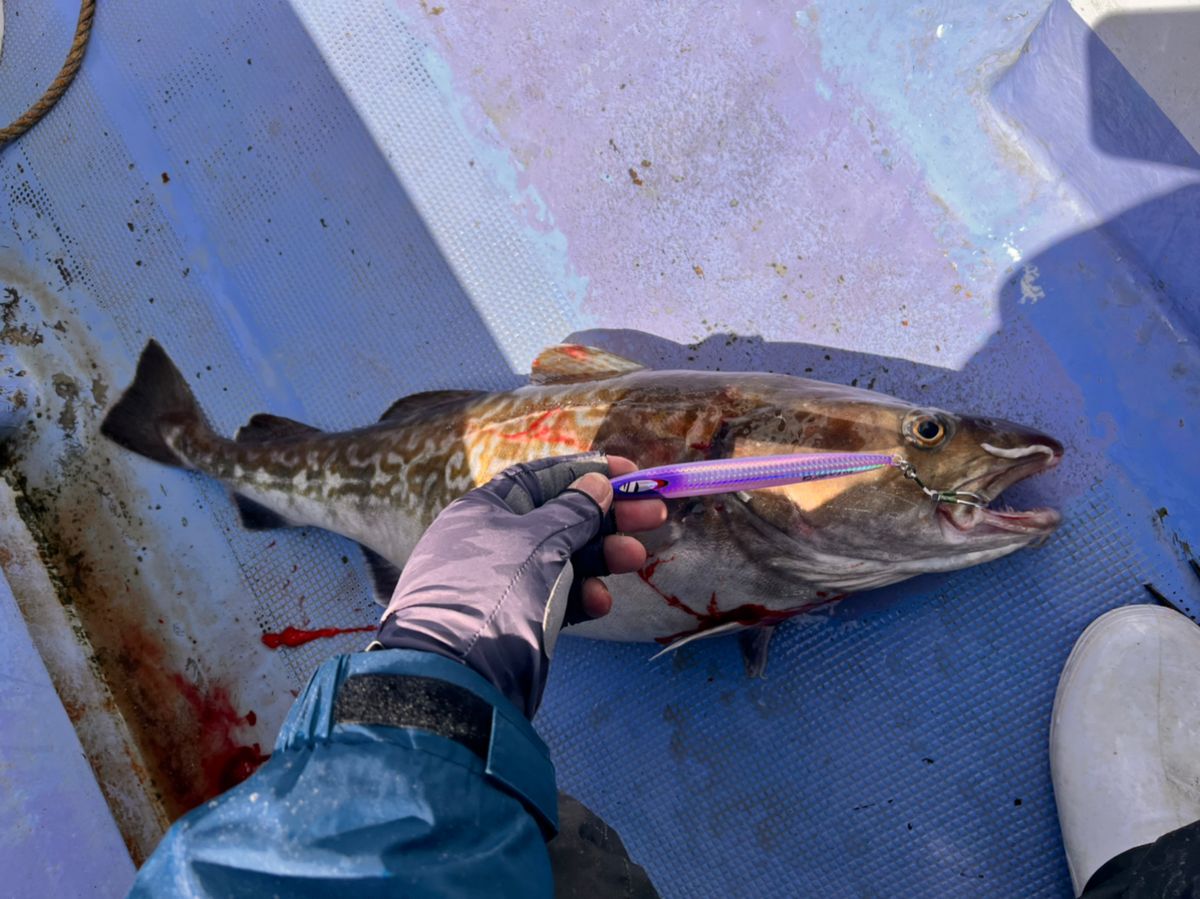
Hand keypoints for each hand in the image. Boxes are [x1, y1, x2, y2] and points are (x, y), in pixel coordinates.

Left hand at [377, 454, 667, 716]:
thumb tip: (596, 483)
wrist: (459, 677)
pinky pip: (558, 597)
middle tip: (654, 514)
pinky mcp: (519, 620)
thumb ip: (573, 510)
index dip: (586, 472)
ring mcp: (506, 583)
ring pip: (564, 559)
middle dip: (607, 516)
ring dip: (602, 556)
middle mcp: (494, 542)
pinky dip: (582, 596)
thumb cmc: (496, 592)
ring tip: (636, 557)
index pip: (541, 478)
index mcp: (485, 510)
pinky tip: (601, 603)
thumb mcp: (539, 541)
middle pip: (560, 518)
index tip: (629, 472)